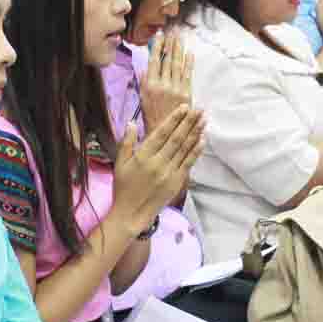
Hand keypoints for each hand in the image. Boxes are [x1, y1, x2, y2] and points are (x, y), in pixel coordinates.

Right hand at [112, 105, 205, 224]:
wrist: (131, 213)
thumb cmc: (123, 188)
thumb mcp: (119, 163)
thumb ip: (126, 142)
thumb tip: (131, 123)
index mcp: (142, 156)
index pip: (161, 133)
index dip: (173, 119)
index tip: (183, 108)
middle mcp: (157, 163)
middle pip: (176, 138)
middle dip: (189, 122)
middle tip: (199, 109)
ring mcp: (168, 173)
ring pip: (184, 149)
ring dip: (195, 133)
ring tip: (203, 120)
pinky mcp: (175, 182)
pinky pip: (188, 163)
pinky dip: (196, 151)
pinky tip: (202, 140)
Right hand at [139, 29, 192, 131]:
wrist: (165, 134)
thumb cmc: (151, 117)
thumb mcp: (142, 99)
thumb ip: (143, 82)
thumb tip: (144, 67)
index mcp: (150, 85)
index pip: (154, 60)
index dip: (158, 46)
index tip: (160, 34)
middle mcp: (163, 85)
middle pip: (168, 59)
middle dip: (171, 44)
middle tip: (174, 31)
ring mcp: (176, 89)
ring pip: (178, 65)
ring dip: (180, 50)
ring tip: (181, 37)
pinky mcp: (186, 94)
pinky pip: (188, 75)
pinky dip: (189, 63)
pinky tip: (190, 53)